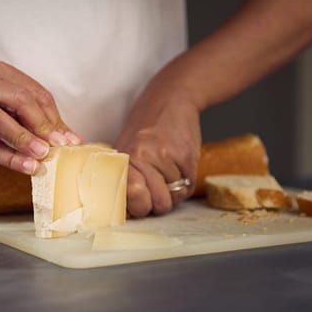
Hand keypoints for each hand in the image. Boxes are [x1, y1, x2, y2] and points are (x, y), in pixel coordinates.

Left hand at [115, 77, 201, 217]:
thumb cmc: (146, 127)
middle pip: (158, 204)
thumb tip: (127, 212)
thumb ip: (124, 179)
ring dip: (175, 188)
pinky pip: (189, 182)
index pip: (131, 202)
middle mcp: (140, 158)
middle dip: (161, 202)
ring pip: (176, 195)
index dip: (140, 207)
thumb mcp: (126, 149)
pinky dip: (186, 178)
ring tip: (168, 168)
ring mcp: (163, 157)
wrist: (171, 99)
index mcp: (122, 160)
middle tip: (159, 185)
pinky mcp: (185, 155)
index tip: (142, 202)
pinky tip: (179, 161)